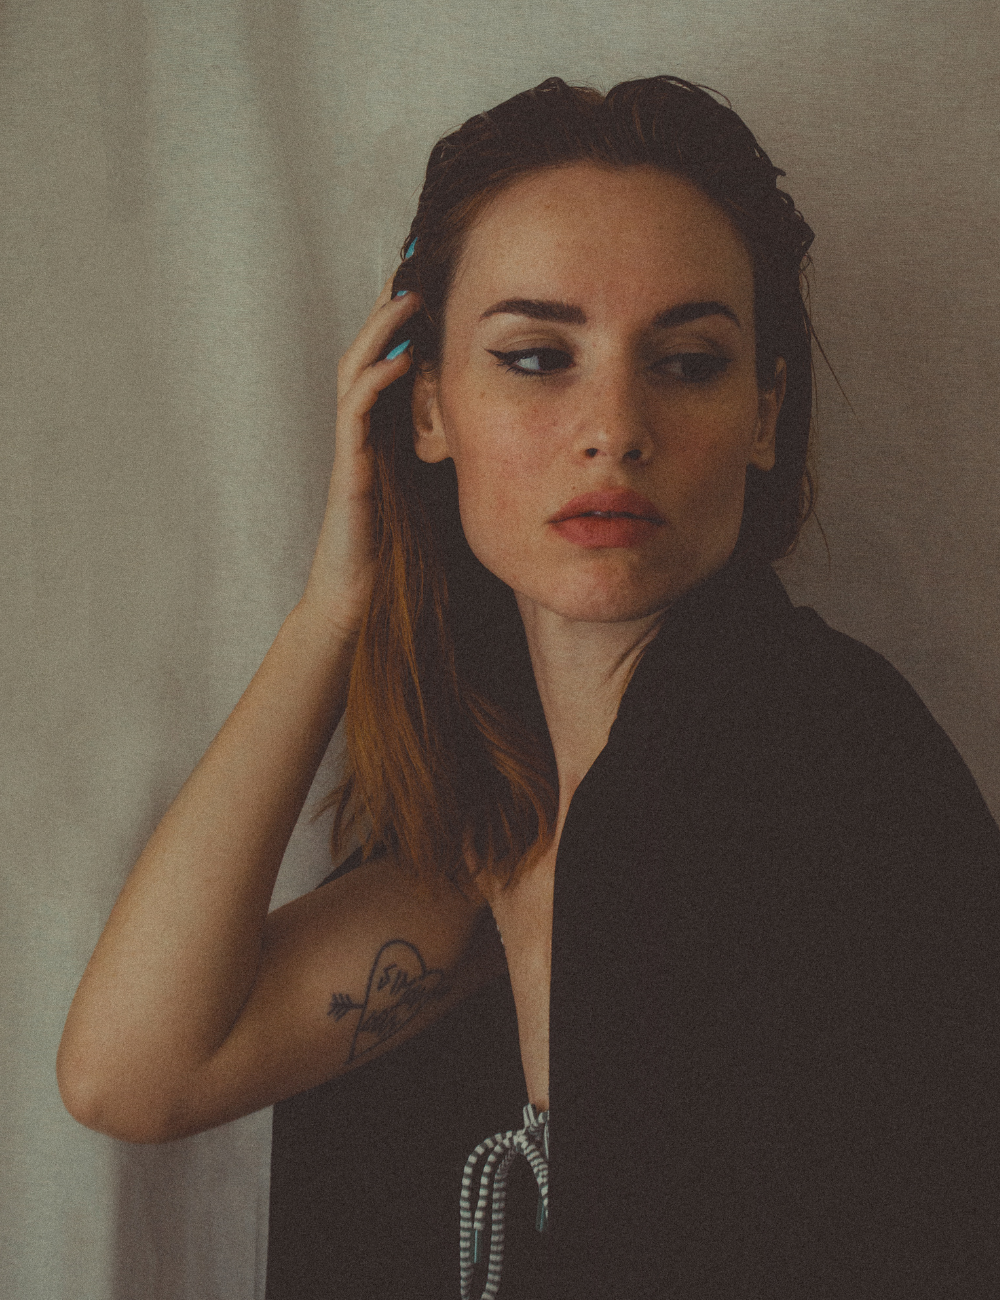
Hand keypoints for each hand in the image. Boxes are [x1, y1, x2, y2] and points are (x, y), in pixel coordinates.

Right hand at [300, 275, 420, 636]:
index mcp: (384, 430)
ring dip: (381, 331)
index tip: (433, 277)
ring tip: (407, 296)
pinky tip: (401, 359)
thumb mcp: (433, 488)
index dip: (406, 319)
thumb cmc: (398, 550)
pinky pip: (356, 413)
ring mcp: (352, 447)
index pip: (392, 358)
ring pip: (356, 370)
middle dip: (388, 305)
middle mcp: (363, 430)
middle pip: (369, 349)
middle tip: (412, 262)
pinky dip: (377, 381)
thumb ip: (451, 450)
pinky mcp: (349, 470)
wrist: (359, 598)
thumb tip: (495, 422)